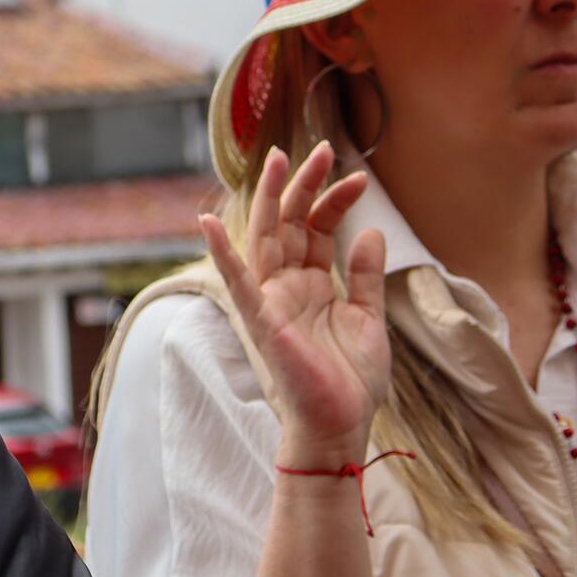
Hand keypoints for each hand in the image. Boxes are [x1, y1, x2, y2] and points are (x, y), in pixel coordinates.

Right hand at [200, 142, 388, 465]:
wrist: (341, 427)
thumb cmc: (351, 381)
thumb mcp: (368, 319)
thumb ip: (363, 276)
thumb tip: (369, 231)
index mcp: (311, 284)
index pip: (317, 228)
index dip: (335, 201)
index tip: (359, 179)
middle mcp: (286, 286)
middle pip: (290, 222)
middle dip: (304, 184)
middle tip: (323, 149)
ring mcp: (270, 300)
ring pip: (266, 238)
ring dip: (271, 198)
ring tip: (280, 159)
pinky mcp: (261, 320)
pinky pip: (237, 282)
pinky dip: (222, 253)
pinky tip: (207, 223)